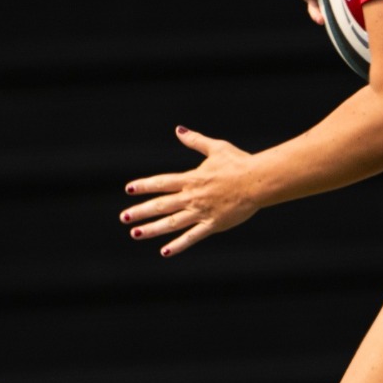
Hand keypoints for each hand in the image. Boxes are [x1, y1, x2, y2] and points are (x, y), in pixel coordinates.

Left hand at [121, 127, 261, 257]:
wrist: (258, 181)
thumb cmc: (239, 163)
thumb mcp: (216, 148)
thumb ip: (195, 141)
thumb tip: (178, 130)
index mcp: (191, 179)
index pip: (162, 183)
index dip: (144, 186)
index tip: (129, 189)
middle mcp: (192, 196)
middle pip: (161, 205)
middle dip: (141, 211)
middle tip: (124, 218)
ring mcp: (201, 212)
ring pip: (172, 223)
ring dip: (152, 229)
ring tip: (135, 234)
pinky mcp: (213, 224)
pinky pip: (192, 237)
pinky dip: (178, 245)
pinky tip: (165, 251)